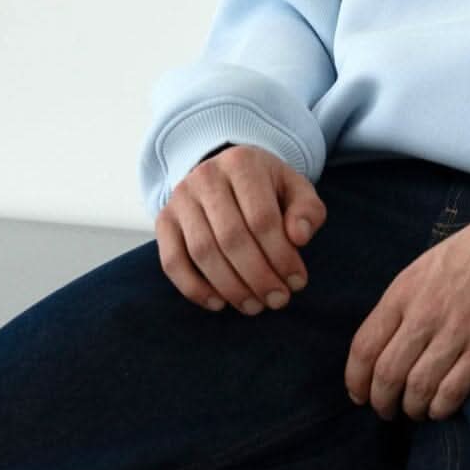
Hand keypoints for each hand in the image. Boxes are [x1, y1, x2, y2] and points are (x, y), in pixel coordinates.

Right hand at [156, 144, 326, 315]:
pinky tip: (219, 304)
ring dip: (230, 287)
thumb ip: (307, 210)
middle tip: (277, 300)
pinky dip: (193, 288)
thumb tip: (299, 237)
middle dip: (258, 276)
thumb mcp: (295, 189)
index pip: (262, 218)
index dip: (281, 256)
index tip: (297, 282)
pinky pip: (172, 261)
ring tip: (254, 306)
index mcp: (243, 163)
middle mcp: (206, 176)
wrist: (227, 173)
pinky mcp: (163, 220)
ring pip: (202, 252)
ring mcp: (180, 198)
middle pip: (232, 238)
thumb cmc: (267, 188)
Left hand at [345, 216, 469, 422]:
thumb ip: (403, 302)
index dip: (355, 380)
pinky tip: (441, 407)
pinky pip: (452, 391)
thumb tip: (386, 343)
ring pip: (417, 388)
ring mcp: (456, 332)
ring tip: (416, 410)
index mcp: (404, 291)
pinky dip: (441, 408)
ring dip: (412, 408)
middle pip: (387, 375)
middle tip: (387, 410)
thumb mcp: (426, 267)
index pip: (364, 347)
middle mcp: (425, 314)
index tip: (359, 394)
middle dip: (382, 402)